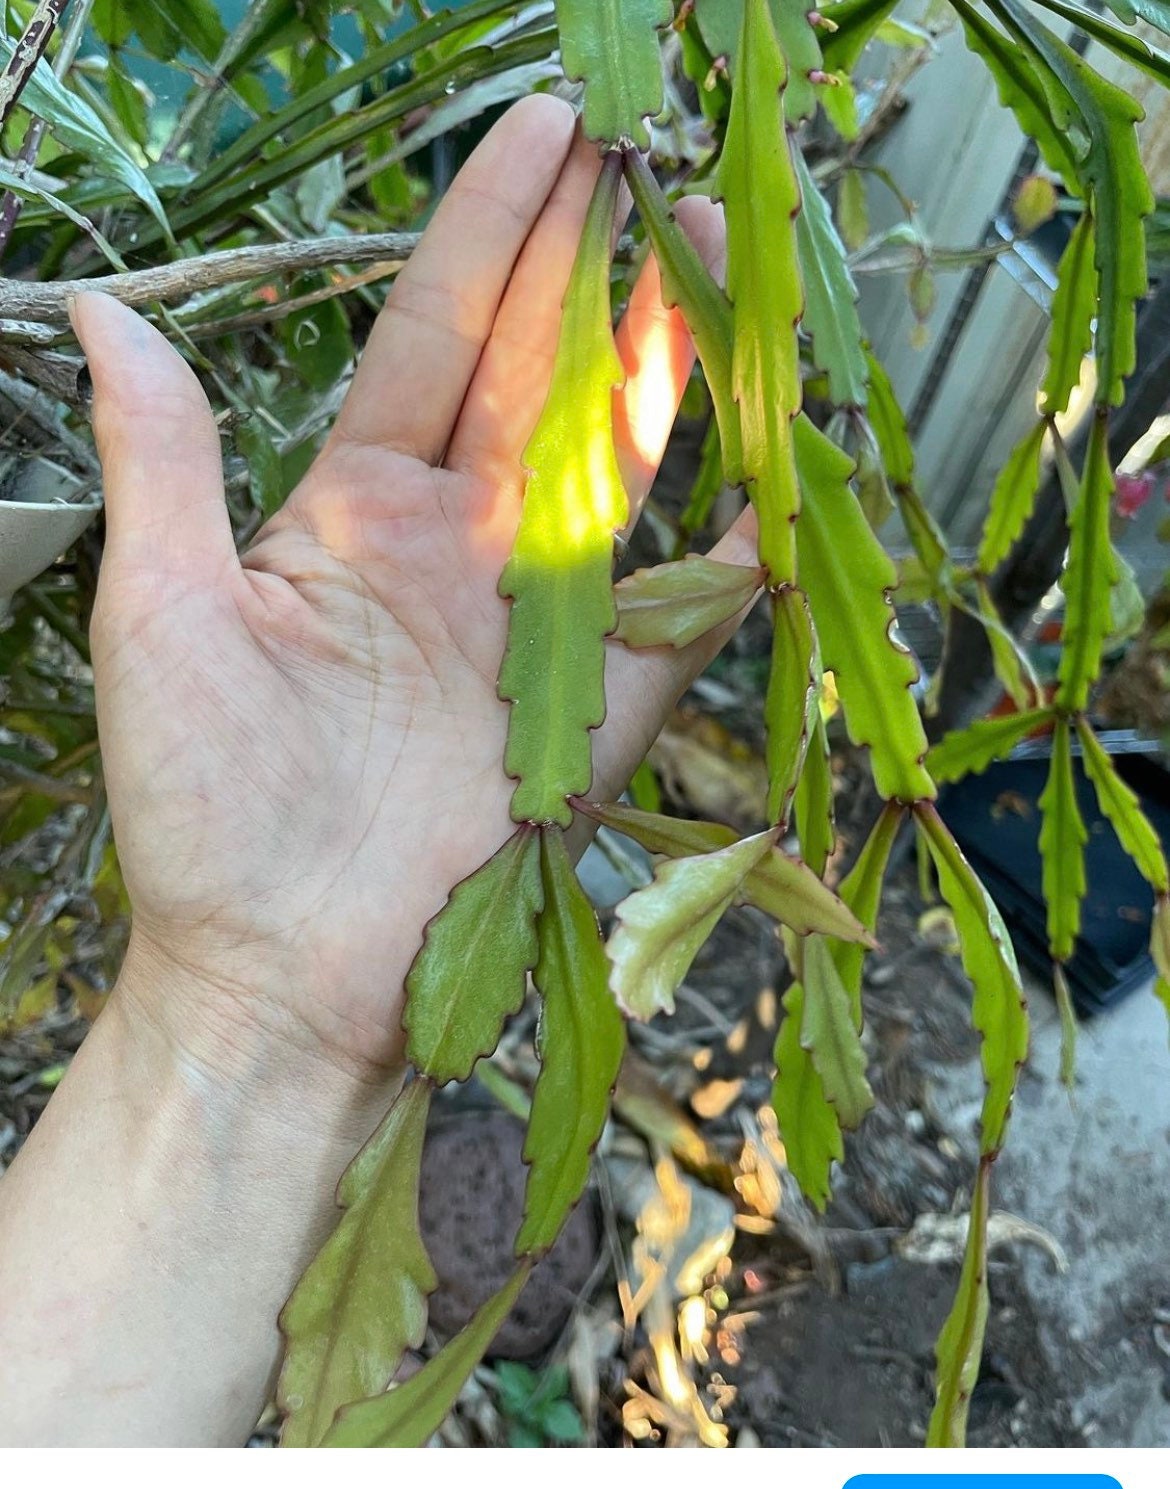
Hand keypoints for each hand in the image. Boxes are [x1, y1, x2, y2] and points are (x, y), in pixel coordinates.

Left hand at [75, 97, 749, 1089]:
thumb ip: (165, 460)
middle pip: (544, 373)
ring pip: (622, 460)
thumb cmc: (203, 806)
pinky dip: (733, 547)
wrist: (282, 971)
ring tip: (717, 249)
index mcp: (356, 512)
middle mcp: (458, 548)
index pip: (438, 337)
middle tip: (653, 154)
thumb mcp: (158, 614)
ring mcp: (536, 623)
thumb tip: (104, 308)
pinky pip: (681, 610)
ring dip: (671, 358)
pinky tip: (778, 466)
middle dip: (596, 260)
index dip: (492, 232)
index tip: (547, 131)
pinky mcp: (597, 707)